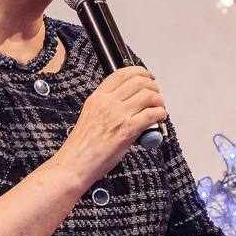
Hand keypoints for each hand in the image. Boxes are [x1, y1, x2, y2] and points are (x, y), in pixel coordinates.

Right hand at [55, 66, 165, 187]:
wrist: (74, 164)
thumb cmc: (81, 146)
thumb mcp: (90, 116)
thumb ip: (106, 107)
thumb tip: (127, 104)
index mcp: (97, 98)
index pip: (121, 74)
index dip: (139, 72)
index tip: (147, 77)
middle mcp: (107, 102)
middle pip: (138, 81)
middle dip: (152, 86)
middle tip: (156, 93)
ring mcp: (118, 115)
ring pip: (148, 95)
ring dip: (158, 99)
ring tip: (159, 106)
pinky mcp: (128, 130)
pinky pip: (151, 114)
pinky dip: (160, 113)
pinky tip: (160, 118)